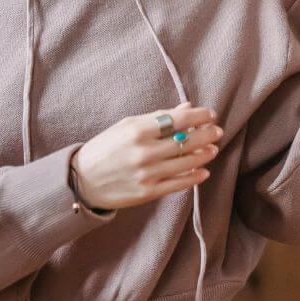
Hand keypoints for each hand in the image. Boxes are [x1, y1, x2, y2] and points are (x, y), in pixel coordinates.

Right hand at [70, 103, 221, 210]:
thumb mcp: (127, 125)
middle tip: (216, 132)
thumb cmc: (106, 147)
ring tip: (212, 149)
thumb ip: (159, 117)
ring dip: (204, 155)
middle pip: (187, 141)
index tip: (210, 115)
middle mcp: (144, 152)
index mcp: (137, 130)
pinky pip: (179, 184)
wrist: (82, 180)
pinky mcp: (148, 192)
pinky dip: (194, 177)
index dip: (199, 116)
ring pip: (187, 163)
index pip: (178, 120)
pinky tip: (203, 171)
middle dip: (206, 135)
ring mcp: (147, 174)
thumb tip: (188, 108)